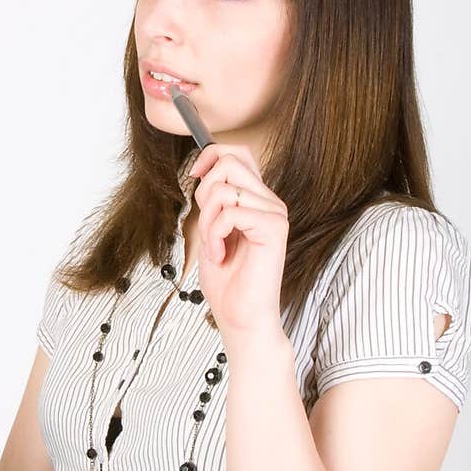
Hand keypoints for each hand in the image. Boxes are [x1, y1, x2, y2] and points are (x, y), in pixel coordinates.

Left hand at [189, 142, 289, 340]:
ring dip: (207, 221)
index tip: (194, 176)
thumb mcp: (210, 230)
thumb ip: (212, 200)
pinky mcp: (274, 228)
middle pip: (229, 162)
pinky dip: (215, 235)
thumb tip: (202, 169)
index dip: (211, 155)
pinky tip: (220, 255)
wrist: (240, 317)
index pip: (238, 153)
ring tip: (214, 246)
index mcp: (257, 200)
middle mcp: (270, 202)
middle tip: (207, 227)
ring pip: (225, 189)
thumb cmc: (227, 281)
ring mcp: (275, 213)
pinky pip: (231, 212)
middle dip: (204, 193)